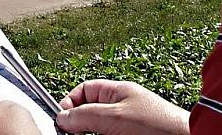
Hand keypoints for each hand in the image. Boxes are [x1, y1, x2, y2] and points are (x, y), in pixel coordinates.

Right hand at [56, 80, 189, 134]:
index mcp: (117, 92)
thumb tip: (62, 117)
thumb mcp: (116, 117)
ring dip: (89, 133)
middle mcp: (121, 108)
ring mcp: (126, 126)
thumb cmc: (159, 125)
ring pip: (98, 129)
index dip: (70, 103)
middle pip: (88, 114)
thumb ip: (87, 116)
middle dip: (78, 125)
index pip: (84, 91)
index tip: (61, 120)